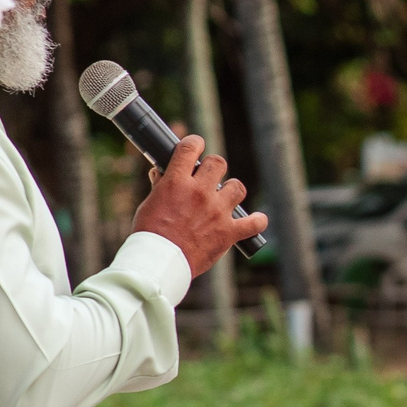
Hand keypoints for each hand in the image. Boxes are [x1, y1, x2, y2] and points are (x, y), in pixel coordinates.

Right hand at [133, 135, 266, 277]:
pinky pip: (254, 223)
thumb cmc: (149, 234)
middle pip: (218, 163)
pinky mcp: (228, 232)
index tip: (196, 146)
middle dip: (213, 167)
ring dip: (231, 191)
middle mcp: (200, 192)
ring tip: (223, 200)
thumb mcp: (149, 204)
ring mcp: (217, 211)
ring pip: (237, 187)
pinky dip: (257, 221)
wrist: (160, 263)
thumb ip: (161, 186)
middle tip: (207, 178)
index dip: (195, 143)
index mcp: (177, 182)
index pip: (190, 148)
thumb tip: (161, 173)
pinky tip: (255, 221)